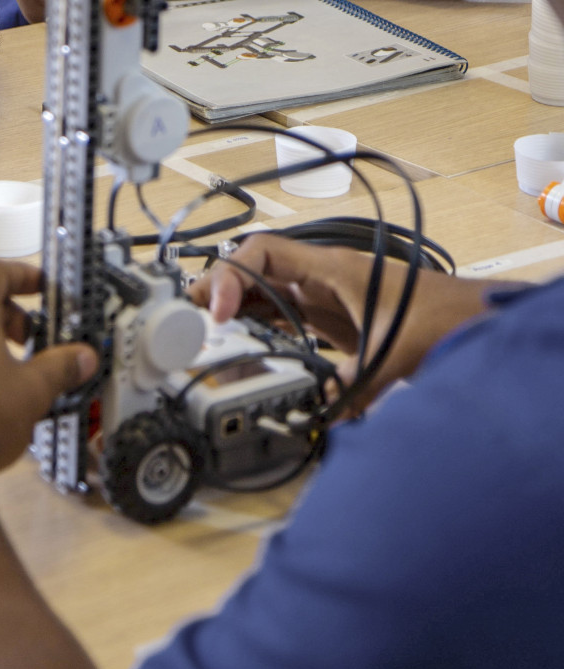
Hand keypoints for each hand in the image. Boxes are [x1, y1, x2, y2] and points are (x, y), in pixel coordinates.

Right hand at [188, 232, 491, 400]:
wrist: (477, 321)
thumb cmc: (447, 318)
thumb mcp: (394, 353)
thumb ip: (355, 386)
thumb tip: (319, 415)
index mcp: (331, 270)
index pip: (261, 253)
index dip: (229, 277)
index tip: (217, 312)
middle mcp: (322, 280)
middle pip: (253, 274)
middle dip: (218, 294)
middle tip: (191, 324)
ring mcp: (327, 300)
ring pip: (264, 296)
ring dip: (235, 314)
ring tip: (208, 339)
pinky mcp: (333, 323)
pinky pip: (284, 319)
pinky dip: (260, 332)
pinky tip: (248, 351)